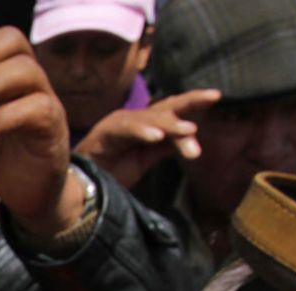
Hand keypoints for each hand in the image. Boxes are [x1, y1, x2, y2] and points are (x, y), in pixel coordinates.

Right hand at [74, 89, 221, 189]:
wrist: (79, 190)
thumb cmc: (109, 174)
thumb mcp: (143, 161)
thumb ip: (163, 149)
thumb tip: (190, 139)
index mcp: (143, 126)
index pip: (172, 109)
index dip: (193, 102)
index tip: (216, 96)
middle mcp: (132, 120)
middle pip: (164, 107)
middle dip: (189, 102)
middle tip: (211, 99)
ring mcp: (116, 125)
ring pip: (148, 118)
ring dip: (169, 124)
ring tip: (188, 130)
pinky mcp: (102, 135)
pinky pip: (124, 130)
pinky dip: (141, 132)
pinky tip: (156, 137)